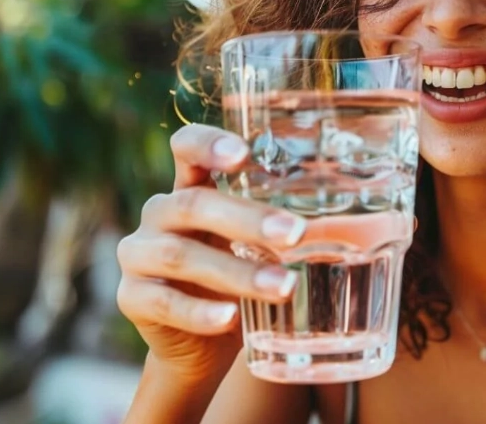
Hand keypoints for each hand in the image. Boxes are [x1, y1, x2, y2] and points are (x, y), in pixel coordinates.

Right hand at [116, 124, 305, 384]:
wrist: (199, 341)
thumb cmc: (237, 275)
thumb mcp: (253, 243)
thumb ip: (279, 223)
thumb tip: (354, 217)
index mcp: (189, 187)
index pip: (186, 148)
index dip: (208, 145)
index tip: (244, 154)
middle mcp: (159, 213)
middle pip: (195, 205)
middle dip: (248, 219)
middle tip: (296, 233)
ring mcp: (139, 254)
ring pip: (182, 255)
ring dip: (237, 272)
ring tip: (284, 287)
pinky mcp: (131, 297)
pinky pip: (163, 302)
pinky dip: (200, 312)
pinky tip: (231, 318)